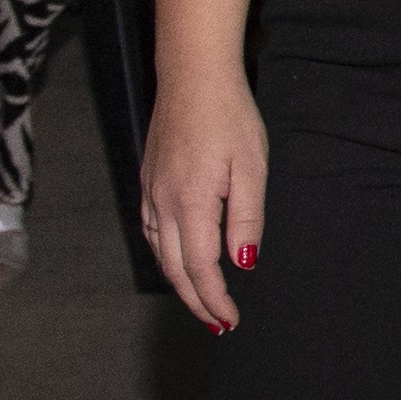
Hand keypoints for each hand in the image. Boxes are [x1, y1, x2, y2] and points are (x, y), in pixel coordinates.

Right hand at [142, 70, 267, 334]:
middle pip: (175, 268)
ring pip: (159, 251)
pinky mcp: (149, 179)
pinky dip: (164, 254)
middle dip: (197, 301)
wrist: (193, 75)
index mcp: (191, 203)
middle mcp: (163, 203)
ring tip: (201, 301)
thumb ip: (246, 219)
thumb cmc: (229, 116)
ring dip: (179, 282)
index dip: (214, 300)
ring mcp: (151, 191)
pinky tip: (175, 258)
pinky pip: (151, 229)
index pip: (200, 268)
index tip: (230, 320)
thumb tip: (242, 265)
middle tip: (218, 324)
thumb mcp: (252, 167)